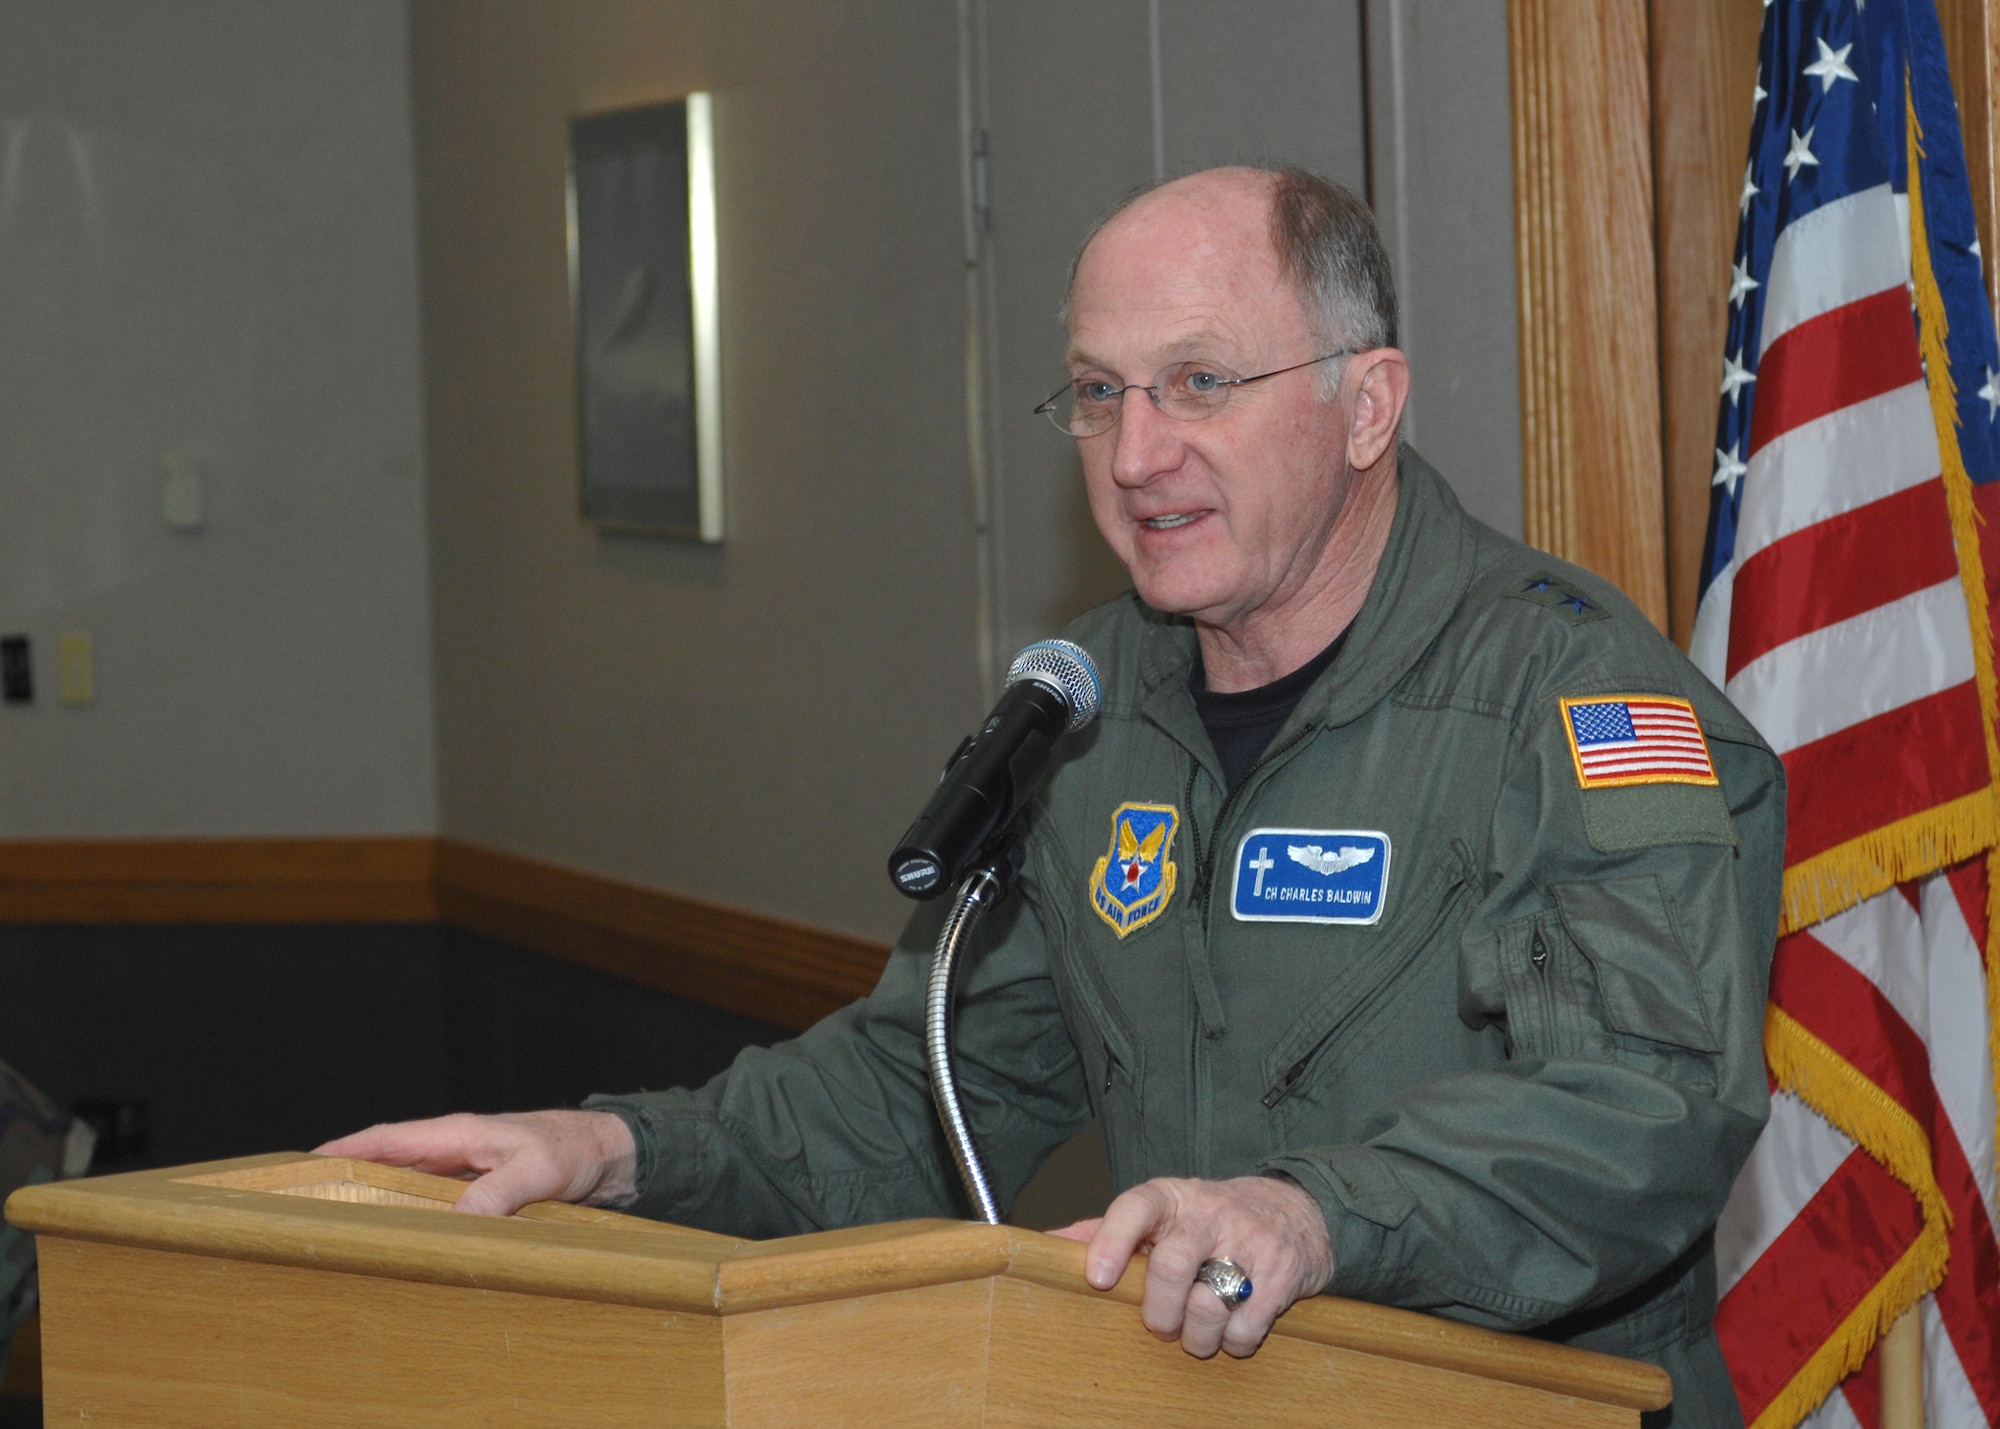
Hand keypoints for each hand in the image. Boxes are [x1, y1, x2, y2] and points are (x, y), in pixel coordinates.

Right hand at [314, 1109, 637, 1216]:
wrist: (609, 1153)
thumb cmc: (575, 1150)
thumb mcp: (539, 1171)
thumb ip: (500, 1191)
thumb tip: (458, 1218)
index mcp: (459, 1132)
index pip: (389, 1139)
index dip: (345, 1149)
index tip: (304, 1163)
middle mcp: (455, 1148)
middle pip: (388, 1162)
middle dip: (347, 1177)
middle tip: (305, 1202)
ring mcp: (465, 1168)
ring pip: (407, 1183)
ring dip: (377, 1199)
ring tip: (337, 1225)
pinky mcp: (479, 1188)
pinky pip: (433, 1200)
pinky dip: (410, 1214)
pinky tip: (398, 1236)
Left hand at [1048, 1175, 1332, 1358]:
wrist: (1295, 1211)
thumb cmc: (1209, 1219)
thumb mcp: (1162, 1213)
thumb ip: (1107, 1230)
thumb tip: (1046, 1246)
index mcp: (1171, 1197)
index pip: (1135, 1207)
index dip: (1112, 1241)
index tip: (1099, 1277)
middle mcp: (1210, 1214)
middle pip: (1170, 1266)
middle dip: (1158, 1312)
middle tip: (1160, 1324)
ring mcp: (1250, 1242)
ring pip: (1208, 1306)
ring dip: (1195, 1336)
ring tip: (1195, 1332)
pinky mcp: (1282, 1275)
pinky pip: (1245, 1327)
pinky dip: (1232, 1342)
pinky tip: (1230, 1330)